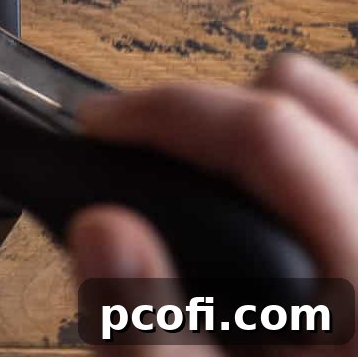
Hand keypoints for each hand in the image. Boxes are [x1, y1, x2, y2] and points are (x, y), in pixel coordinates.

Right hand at [67, 53, 357, 355]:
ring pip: (343, 114)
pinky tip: (260, 214)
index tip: (98, 129)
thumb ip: (150, 334)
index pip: (269, 132)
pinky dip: (302, 160)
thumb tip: (104, 229)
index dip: (162, 110)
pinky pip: (348, 156)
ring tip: (195, 176)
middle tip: (138, 154)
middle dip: (208, 110)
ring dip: (264, 125)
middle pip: (310, 98)